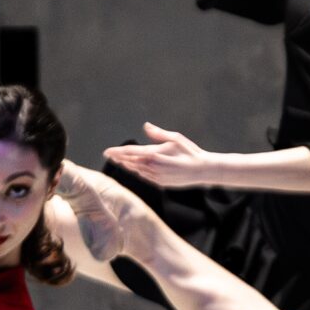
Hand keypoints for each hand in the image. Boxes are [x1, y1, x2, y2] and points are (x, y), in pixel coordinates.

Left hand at [102, 122, 218, 187]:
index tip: (107, 151)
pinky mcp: (160, 183)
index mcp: (153, 154)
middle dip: (119, 158)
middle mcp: (152, 167)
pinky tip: (134, 167)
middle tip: (109, 154)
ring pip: (135, 170)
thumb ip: (158, 133)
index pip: (129, 153)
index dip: (116, 152)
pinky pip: (144, 176)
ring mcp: (155, 177)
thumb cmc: (190, 152)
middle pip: (129, 162)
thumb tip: (146, 126)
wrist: (202, 170)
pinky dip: (137, 171)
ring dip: (126, 165)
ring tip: (119, 160)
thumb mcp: (175, 138)